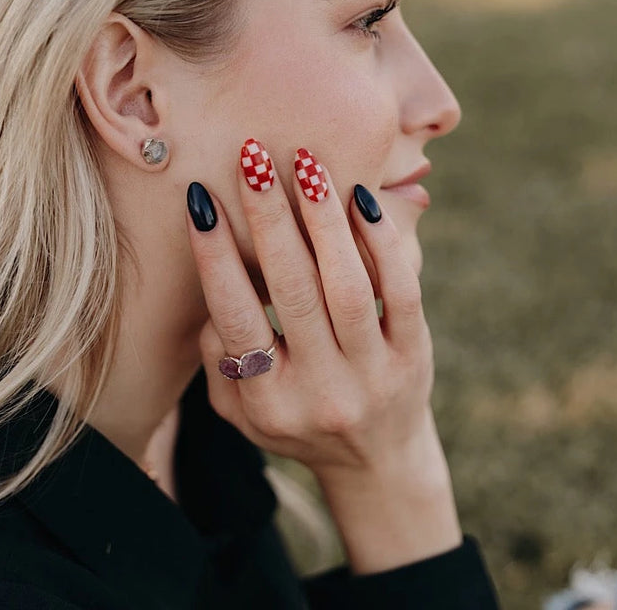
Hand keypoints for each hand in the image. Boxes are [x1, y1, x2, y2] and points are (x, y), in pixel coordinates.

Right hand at [185, 138, 436, 479]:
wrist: (377, 459)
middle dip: (269, 218)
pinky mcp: (415, 354)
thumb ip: (220, 360)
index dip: (215, 257)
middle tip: (252, 158)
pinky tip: (358, 198)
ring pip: (348, 284)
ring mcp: (374, 373)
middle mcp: (323, 390)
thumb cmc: (294, 420)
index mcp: (270, 403)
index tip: (201, 200)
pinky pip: (401, 289)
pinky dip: (381, 240)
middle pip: (294, 292)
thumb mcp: (241, 411)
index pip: (236, 319)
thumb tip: (216, 285)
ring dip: (322, 218)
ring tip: (304, 164)